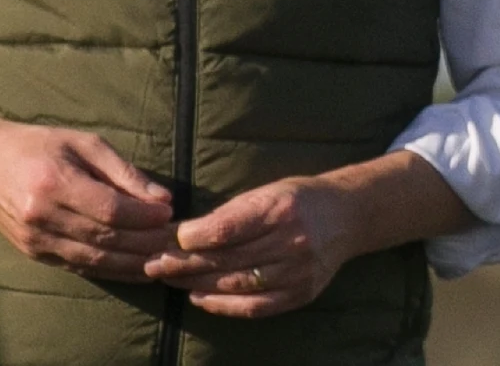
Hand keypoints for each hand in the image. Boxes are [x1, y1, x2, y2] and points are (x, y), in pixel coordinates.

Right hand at [0, 120, 176, 281]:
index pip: (109, 210)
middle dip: (147, 243)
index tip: (169, 214)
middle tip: (176, 242)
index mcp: (53, 182)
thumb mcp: (82, 144)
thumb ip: (122, 171)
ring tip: (164, 261)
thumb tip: (162, 199)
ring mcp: (36, 239)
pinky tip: (137, 269)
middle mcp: (42, 215)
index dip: (144, 217)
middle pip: (106, 239)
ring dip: (135, 264)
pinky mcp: (35, 253)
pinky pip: (81, 268)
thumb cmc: (38, 146)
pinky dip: (113, 271)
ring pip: (96, 261)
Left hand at [144, 176, 354, 317]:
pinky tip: (199, 298)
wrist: (346, 217)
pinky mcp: (301, 294)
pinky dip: (224, 306)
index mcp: (279, 209)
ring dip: (196, 284)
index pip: (228, 228)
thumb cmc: (295, 199)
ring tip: (168, 280)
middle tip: (152, 265)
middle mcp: (291, 242)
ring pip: (237, 285)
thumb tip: (182, 233)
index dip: (193, 237)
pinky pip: (257, 306)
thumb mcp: (263, 193)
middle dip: (184, 264)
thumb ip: (228, 214)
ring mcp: (298, 272)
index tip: (166, 240)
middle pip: (227, 259)